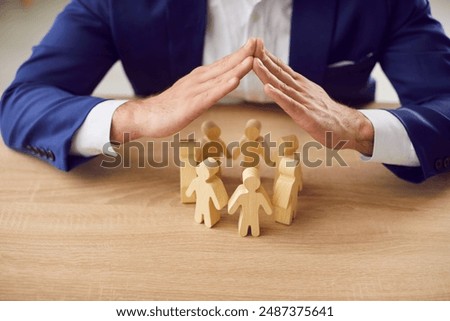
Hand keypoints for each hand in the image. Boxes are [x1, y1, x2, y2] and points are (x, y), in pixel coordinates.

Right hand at [110, 38, 256, 142]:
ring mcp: (194, 92)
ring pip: (219, 78)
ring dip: (237, 67)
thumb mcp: (190, 93)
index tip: (255, 44)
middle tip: (258, 41)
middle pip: (224, 66)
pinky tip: (234, 81)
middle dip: (242, 54)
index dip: (240, 54)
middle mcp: (198, 81)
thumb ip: (205, 87)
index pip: (223, 64)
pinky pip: (209, 96)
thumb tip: (221, 82)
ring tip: (252, 57)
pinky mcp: (190, 106)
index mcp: (199, 78)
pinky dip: (222, 88)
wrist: (144, 117)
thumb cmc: (167, 108)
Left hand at [252, 39, 373, 155]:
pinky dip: (279, 96)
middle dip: (264, 59)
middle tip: (251, 45)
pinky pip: (290, 104)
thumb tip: (281, 85)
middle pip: (279, 73)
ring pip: (282, 86)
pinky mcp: (306, 115)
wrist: (348, 127)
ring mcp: (304, 101)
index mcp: (302, 86)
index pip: (282, 70)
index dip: (268, 58)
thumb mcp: (310, 99)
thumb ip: (296, 92)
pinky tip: (268, 89)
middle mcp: (301, 90)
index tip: (255, 46)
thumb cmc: (327, 116)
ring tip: (254, 62)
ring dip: (267, 74)